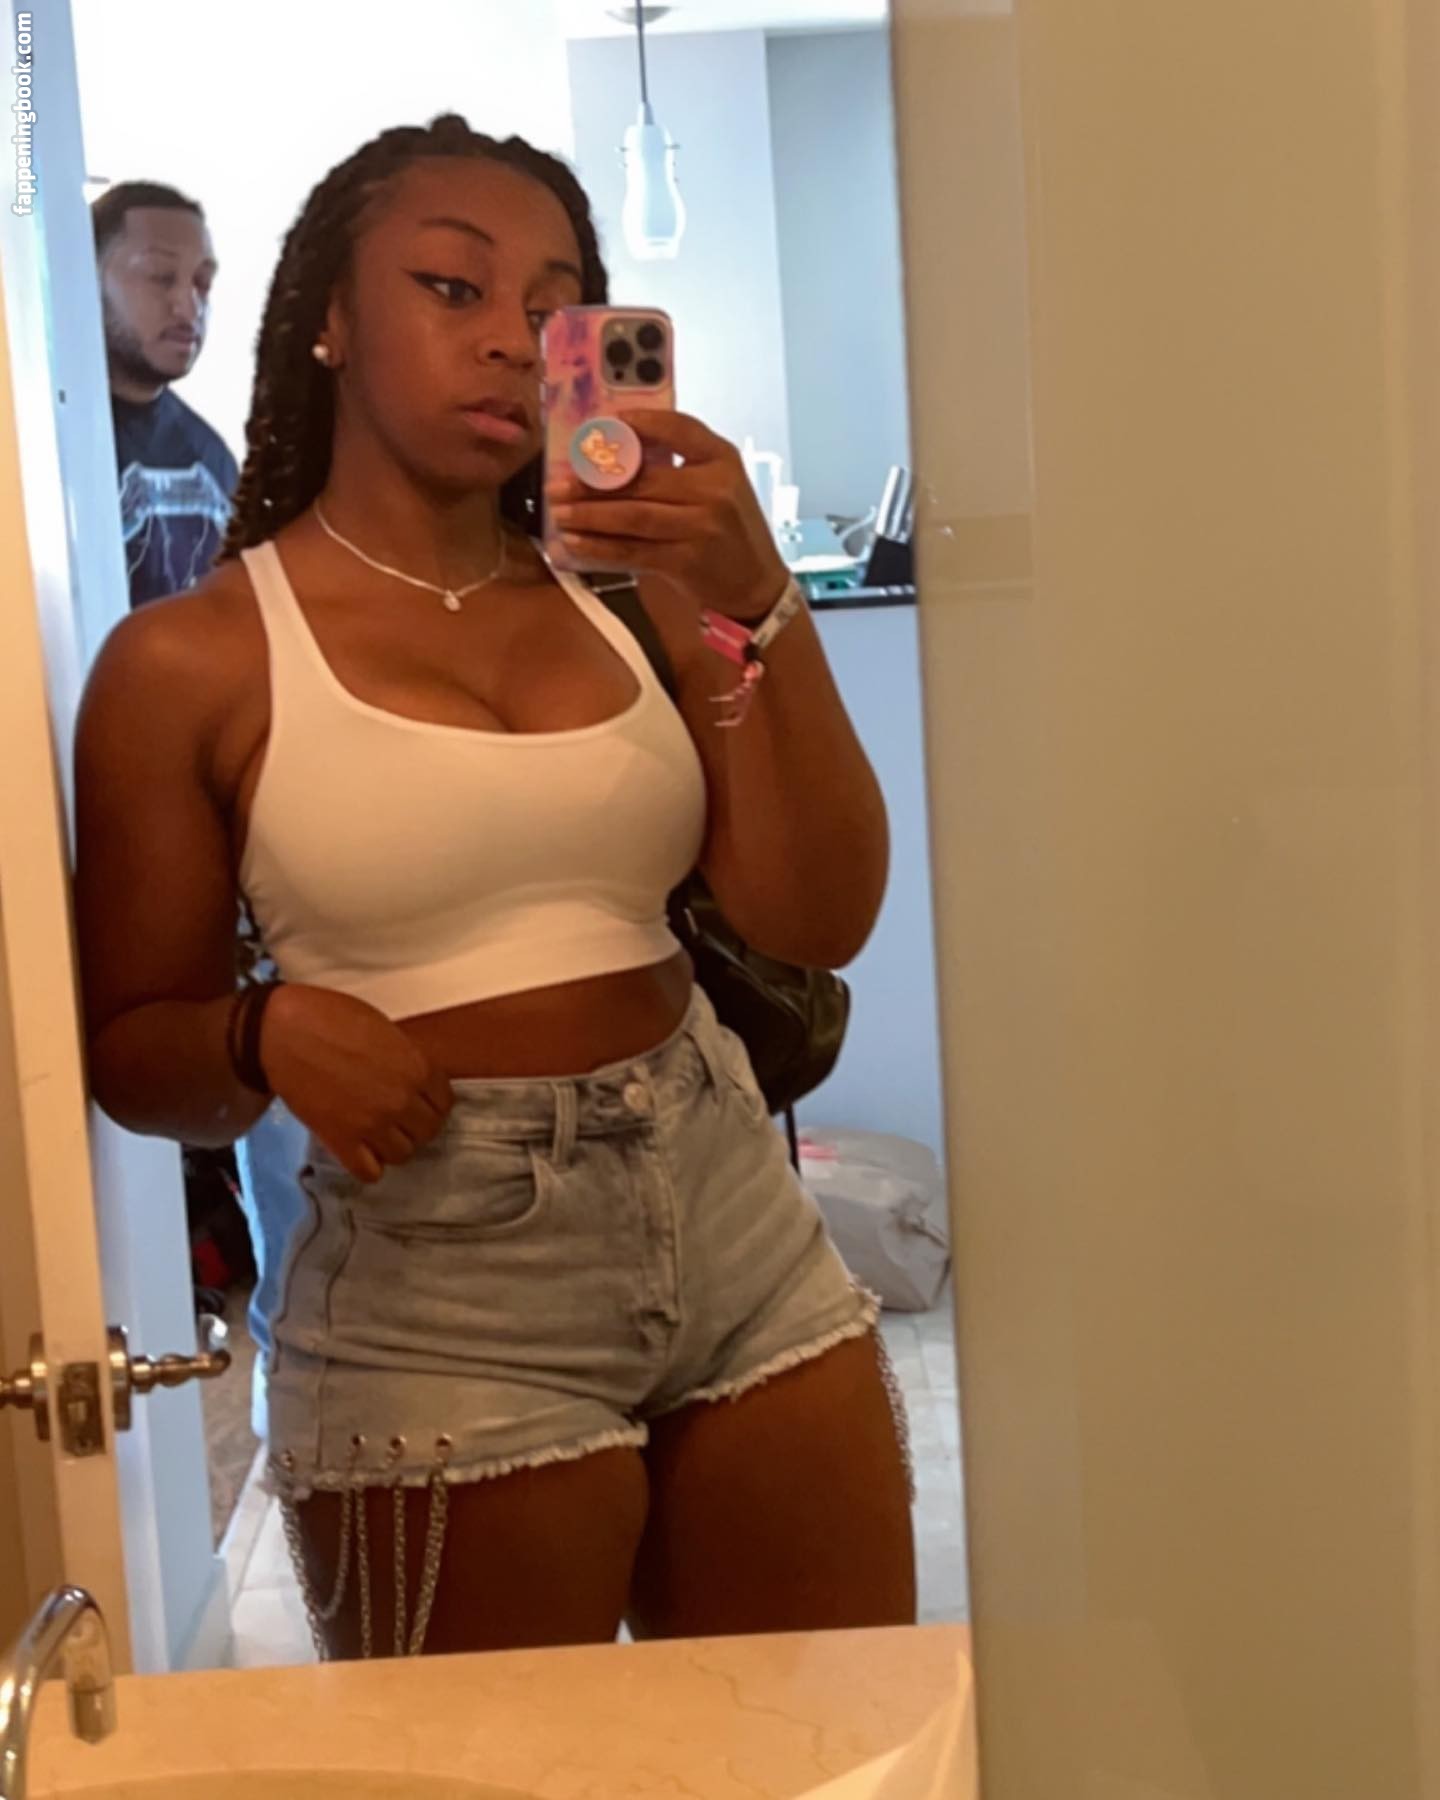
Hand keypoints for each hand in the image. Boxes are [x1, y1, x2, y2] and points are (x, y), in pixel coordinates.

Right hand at [259, 984, 452, 1182]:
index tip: (418, 1100)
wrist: (284, 1032)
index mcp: (417, 1068)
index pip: (444, 1103)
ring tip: (377, 1132)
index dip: (431, 1102)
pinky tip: (360, 1149)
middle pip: (428, 1131)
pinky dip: (368, 1165)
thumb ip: (406, 1059)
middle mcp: (402, 1101)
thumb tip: (414, 1079)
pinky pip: (370, 1172)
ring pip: (403, 1154)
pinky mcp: (342, 1142)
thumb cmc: (332, 1018)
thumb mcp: (385, 1030)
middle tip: (396, 1116)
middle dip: (415, 1125)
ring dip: (393, 1145)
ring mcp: (373, 1125)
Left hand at [546, 411, 789, 622]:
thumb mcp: (721, 484)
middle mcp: (714, 490)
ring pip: (632, 515)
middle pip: (643, 478)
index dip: (639, 423)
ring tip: (560, 512)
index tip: (604, 423)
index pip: (678, 428)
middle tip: (558, 482)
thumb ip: (682, 465)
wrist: (756, 582)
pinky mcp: (686, 561)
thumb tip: (615, 452)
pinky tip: (575, 543)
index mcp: (723, 459)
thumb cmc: (729, 528)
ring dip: (589, 515)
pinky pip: (633, 550)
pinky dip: (599, 548)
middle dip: (594, 480)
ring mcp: (700, 527)